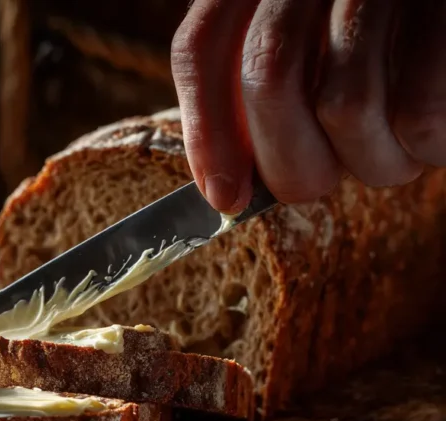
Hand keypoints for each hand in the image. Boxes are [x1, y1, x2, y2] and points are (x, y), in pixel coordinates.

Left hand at [171, 0, 445, 211]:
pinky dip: (424, 148)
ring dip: (369, 161)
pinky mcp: (444, 11)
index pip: (202, 46)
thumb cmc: (387, 48)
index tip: (227, 198)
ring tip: (388, 152)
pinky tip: (426, 139)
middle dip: (288, 161)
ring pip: (345, 107)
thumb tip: (225, 189)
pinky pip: (417, 114)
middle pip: (268, 78)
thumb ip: (267, 94)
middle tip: (320, 180)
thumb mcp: (310, 52)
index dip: (207, 131)